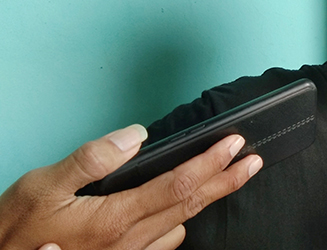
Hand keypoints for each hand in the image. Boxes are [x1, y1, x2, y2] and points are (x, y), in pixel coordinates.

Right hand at [0, 124, 262, 249]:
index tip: (234, 144)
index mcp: (114, 218)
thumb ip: (91, 159)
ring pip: (181, 224)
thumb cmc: (14, 231)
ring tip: (226, 176)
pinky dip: (180, 222)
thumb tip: (134, 136)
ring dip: (207, 200)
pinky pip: (163, 244)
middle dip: (227, 180)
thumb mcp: (41, 185)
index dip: (211, 162)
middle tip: (253, 160)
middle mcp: (129, 241)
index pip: (178, 184)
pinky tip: (182, 210)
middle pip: (192, 204)